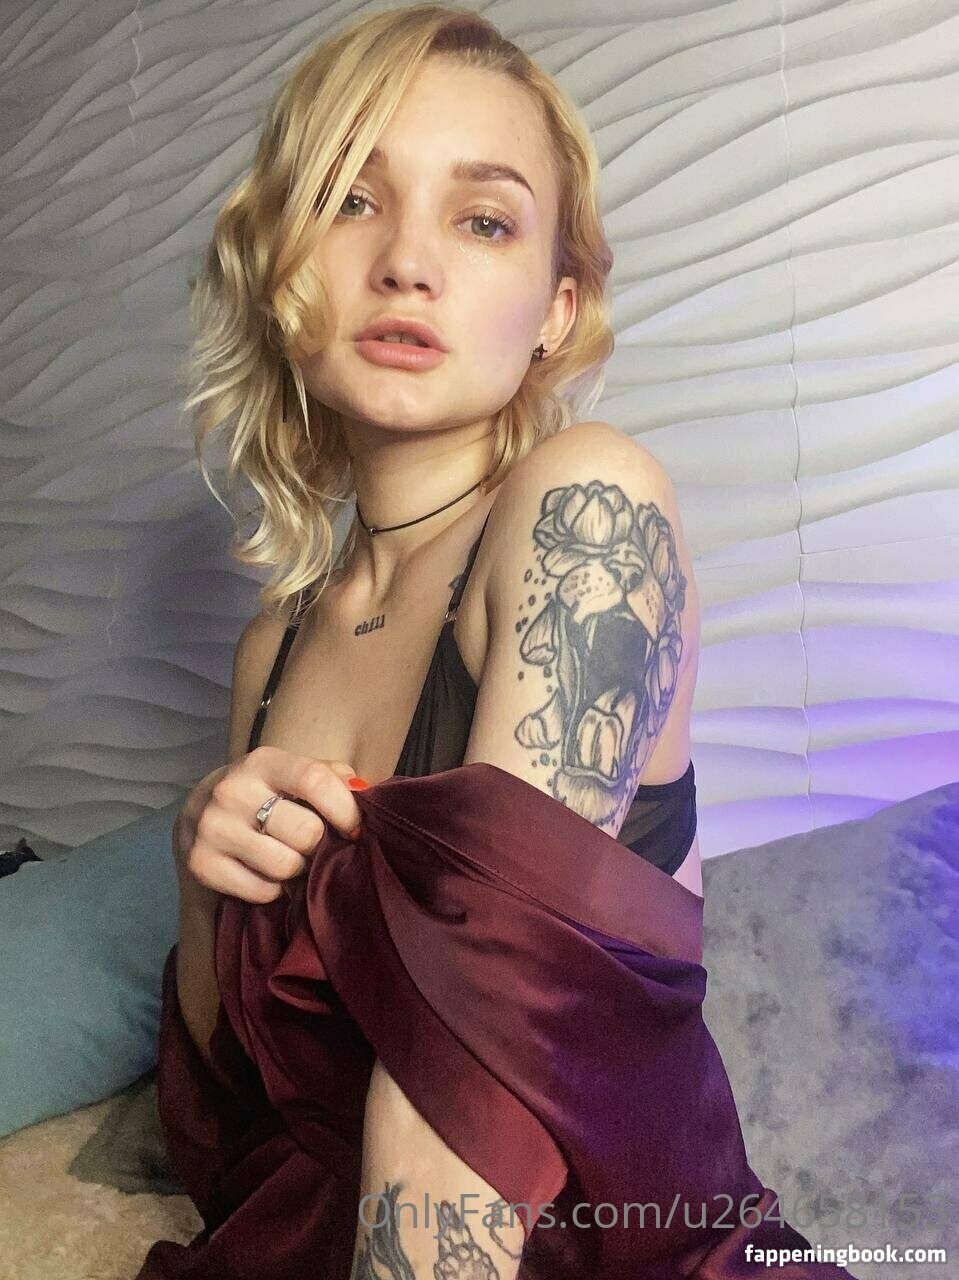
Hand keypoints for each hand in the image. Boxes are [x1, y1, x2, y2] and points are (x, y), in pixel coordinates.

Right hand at [174, 747, 368, 904]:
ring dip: (297, 869)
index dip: (344, 809)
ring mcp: (213, 828)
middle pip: (305, 832)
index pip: (314, 781)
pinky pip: (262, 891)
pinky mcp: (201, 864)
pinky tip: (265, 873)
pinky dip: (273, 889)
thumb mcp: (292, 775)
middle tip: (312, 845)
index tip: (353, 828)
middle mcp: (232, 791)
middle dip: (318, 844)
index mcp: (262, 762)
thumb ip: (331, 777)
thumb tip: (362, 791)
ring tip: (289, 858)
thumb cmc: (264, 793)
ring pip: (285, 866)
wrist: (198, 812)